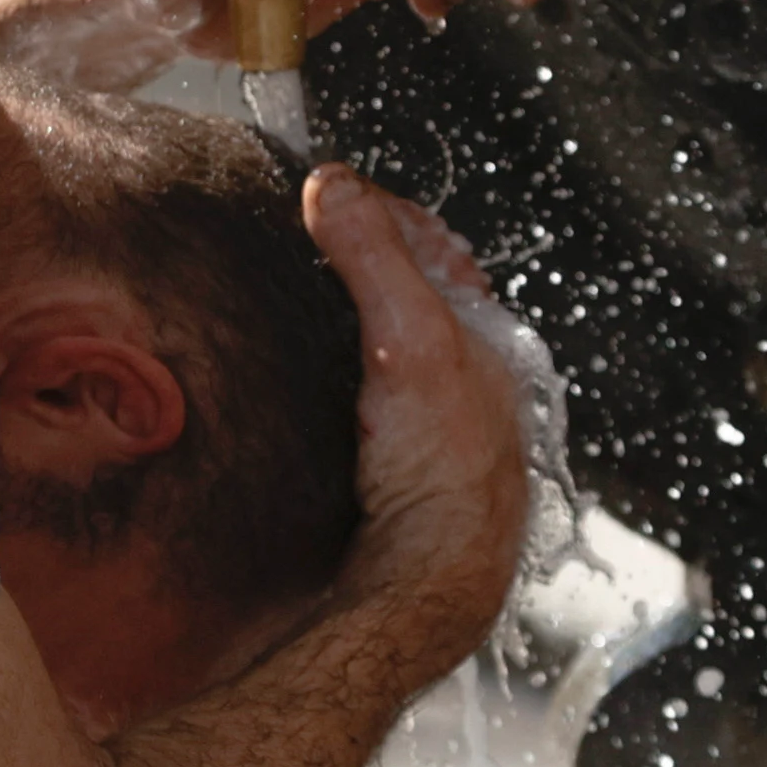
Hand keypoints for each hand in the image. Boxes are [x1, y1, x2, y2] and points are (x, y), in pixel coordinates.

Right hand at [299, 166, 526, 671]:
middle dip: (356, 264)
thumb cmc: (443, 469)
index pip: (431, 244)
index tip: (323, 191)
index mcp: (482, 335)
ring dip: (336, 323)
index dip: (380, 209)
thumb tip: (331, 185)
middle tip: (299, 237)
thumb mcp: (410, 339)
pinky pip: (353, 398)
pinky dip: (323, 376)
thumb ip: (373, 258)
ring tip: (284, 301)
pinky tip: (293, 382)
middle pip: (404, 295)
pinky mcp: (389, 461)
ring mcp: (425, 420)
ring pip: (379, 349)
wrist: (429, 581)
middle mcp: (461, 374)